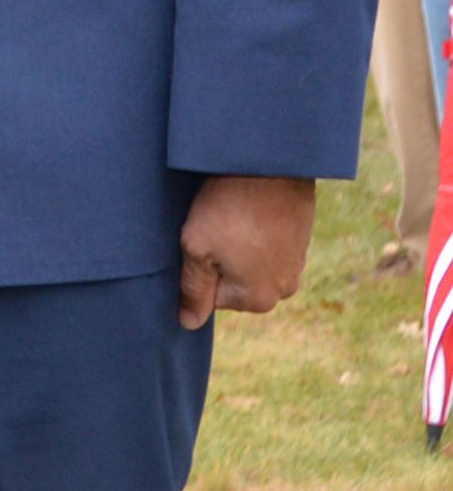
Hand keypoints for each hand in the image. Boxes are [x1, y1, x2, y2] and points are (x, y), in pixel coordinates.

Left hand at [177, 174, 316, 328]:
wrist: (273, 167)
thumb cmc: (228, 209)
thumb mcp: (197, 249)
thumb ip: (193, 290)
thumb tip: (188, 324)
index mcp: (258, 299)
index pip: (212, 297)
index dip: (199, 268)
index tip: (205, 241)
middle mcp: (284, 290)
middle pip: (233, 282)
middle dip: (220, 259)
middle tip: (219, 228)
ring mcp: (297, 265)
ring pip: (250, 263)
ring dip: (238, 245)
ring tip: (235, 218)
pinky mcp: (302, 241)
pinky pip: (268, 246)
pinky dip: (255, 232)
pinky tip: (250, 212)